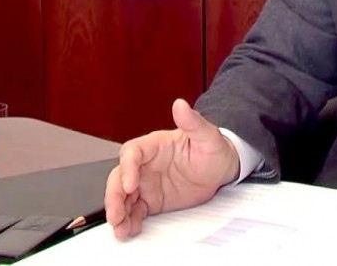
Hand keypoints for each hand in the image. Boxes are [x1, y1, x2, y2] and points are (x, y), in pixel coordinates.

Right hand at [104, 98, 240, 238]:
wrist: (221, 169)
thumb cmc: (213, 149)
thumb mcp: (207, 136)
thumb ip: (193, 122)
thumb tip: (180, 105)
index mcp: (154, 145)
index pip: (132, 153)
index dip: (127, 168)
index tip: (130, 185)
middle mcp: (145, 165)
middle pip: (119, 177)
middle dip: (114, 196)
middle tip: (116, 214)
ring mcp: (146, 184)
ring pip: (122, 197)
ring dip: (118, 212)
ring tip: (120, 229)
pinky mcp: (151, 200)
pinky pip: (135, 211)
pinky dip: (129, 222)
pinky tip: (129, 231)